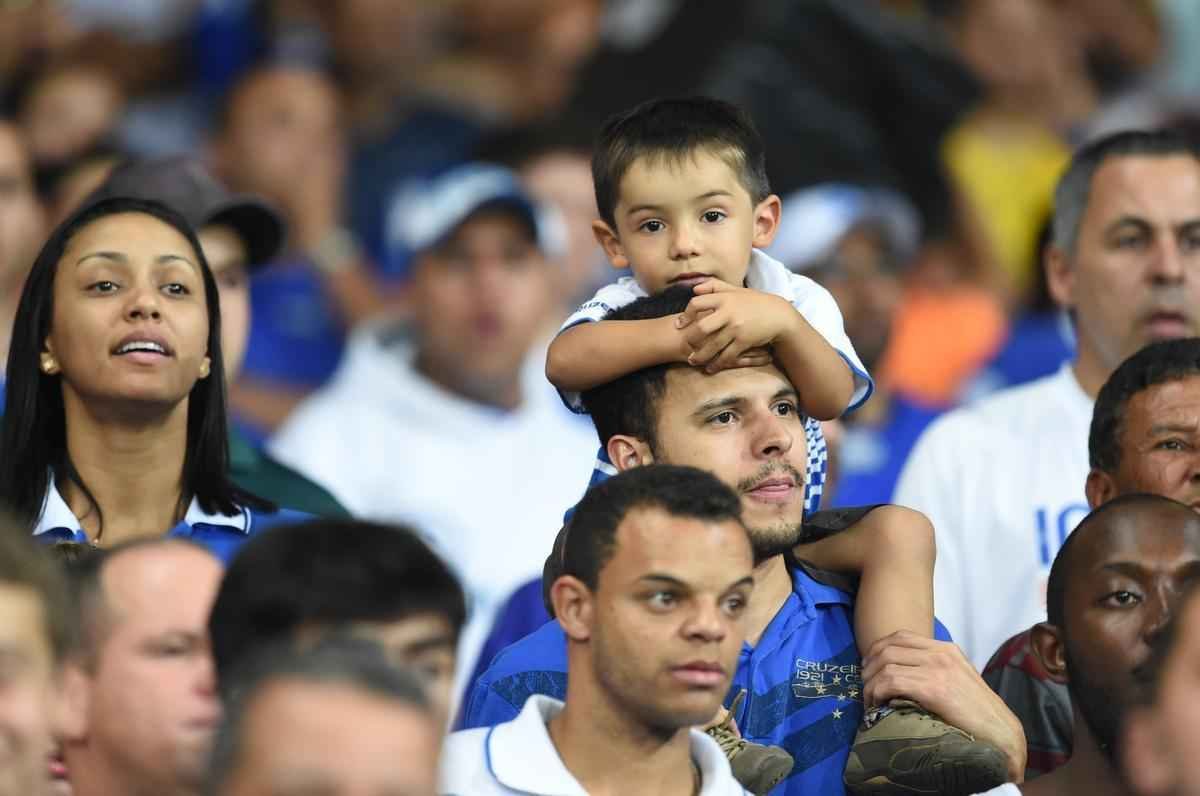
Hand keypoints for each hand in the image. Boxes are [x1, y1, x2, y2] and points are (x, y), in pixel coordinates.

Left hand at [676, 280, 793, 371]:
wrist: (778, 315)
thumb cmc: (755, 302)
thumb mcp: (736, 290)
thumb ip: (715, 287)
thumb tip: (694, 289)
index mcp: (724, 298)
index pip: (696, 304)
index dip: (686, 314)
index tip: (680, 324)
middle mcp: (728, 312)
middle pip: (701, 327)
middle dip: (690, 339)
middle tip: (685, 345)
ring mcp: (736, 328)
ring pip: (712, 345)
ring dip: (700, 356)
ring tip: (692, 360)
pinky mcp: (744, 341)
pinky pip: (727, 355)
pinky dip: (717, 364)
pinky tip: (710, 368)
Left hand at [862, 631, 1026, 782]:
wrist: (1001, 733)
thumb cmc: (977, 714)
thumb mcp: (956, 681)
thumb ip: (933, 671)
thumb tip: (899, 675)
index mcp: (946, 649)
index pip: (900, 637)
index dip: (877, 650)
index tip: (869, 668)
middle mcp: (941, 653)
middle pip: (888, 647)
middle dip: (869, 666)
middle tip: (865, 686)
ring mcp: (938, 668)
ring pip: (885, 663)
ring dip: (870, 682)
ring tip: (870, 699)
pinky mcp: (934, 687)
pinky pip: (891, 681)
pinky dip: (877, 692)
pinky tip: (877, 705)